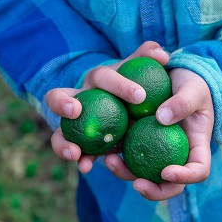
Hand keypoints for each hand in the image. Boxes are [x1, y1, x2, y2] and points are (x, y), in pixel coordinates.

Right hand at [45, 41, 169, 172]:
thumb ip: (150, 58)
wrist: (135, 111)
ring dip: (63, 142)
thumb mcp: (144, 71)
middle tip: (75, 111)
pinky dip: (80, 160)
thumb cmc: (139, 86)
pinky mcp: (83, 146)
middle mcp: (81, 100)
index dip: (118, 84)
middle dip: (62, 102)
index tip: (140, 96)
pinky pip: (78, 153)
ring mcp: (77, 125)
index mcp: (99, 80)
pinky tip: (86, 168)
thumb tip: (161, 54)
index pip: (103, 77)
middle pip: (59, 97)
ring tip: (74, 153)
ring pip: (60, 132)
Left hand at [104, 68, 213, 200]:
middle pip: (168, 184)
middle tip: (137, 184)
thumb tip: (161, 119)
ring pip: (142, 174)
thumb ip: (183, 102)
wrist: (175, 76)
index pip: (198, 171)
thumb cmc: (192, 84)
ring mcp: (155, 152)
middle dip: (153, 190)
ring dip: (125, 173)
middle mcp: (176, 156)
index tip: (167, 171)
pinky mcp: (136, 142)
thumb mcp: (194, 88)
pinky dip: (113, 155)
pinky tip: (100, 149)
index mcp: (196, 147)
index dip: (184, 177)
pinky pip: (125, 154)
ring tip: (109, 161)